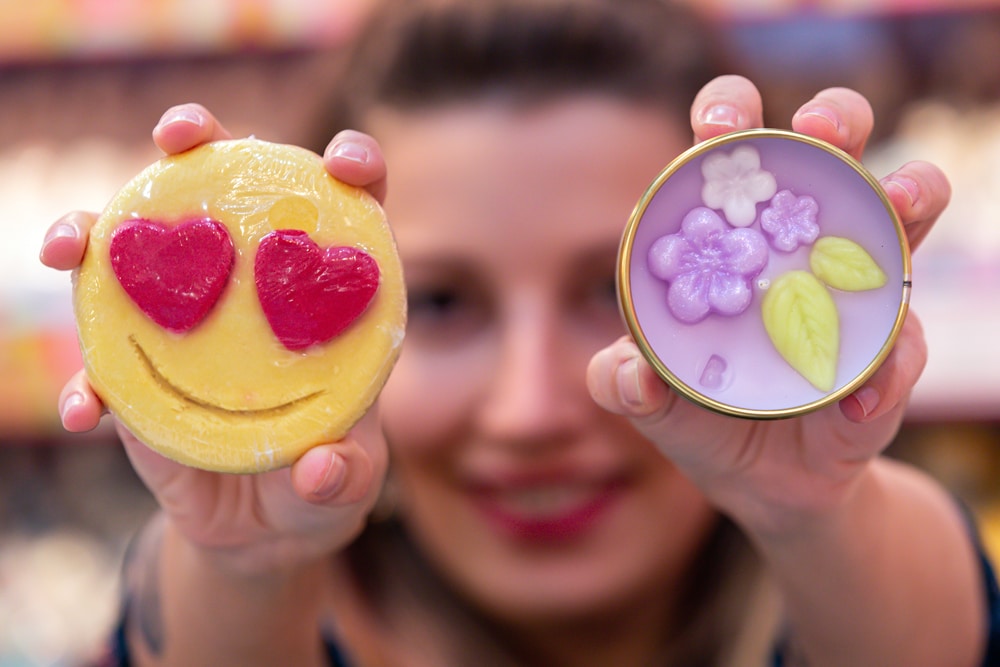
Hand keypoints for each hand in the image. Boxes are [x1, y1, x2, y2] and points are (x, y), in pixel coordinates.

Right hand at [40, 104, 391, 574]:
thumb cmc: (318, 486)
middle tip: (179, 134)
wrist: (256, 530)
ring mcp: (187, 321)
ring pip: (136, 250)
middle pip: (228, 189)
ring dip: (95, 232)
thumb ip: (344, 477)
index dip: (350, 167)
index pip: (344, 210)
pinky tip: (86, 411)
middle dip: (200, 142)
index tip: (343, 165)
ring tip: (70, 246)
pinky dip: (85, 381)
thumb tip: (317, 468)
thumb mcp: (346, 487)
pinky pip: (98, 359)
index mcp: (321, 298)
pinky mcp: (136, 369)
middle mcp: (251, 288)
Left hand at [588, 76, 950, 536]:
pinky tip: (858, 398)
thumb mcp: (649, 401)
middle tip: (819, 129)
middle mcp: (804, 243)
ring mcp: (860, 288)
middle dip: (834, 116)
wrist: (762, 484)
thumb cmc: (698, 414)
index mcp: (734, 235)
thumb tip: (631, 374)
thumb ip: (620, 382)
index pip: (735, 152)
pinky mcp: (894, 352)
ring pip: (907, 211)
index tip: (718, 127)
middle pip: (832, 149)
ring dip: (910, 195)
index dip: (728, 114)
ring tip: (897, 205)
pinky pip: (907, 347)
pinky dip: (889, 369)